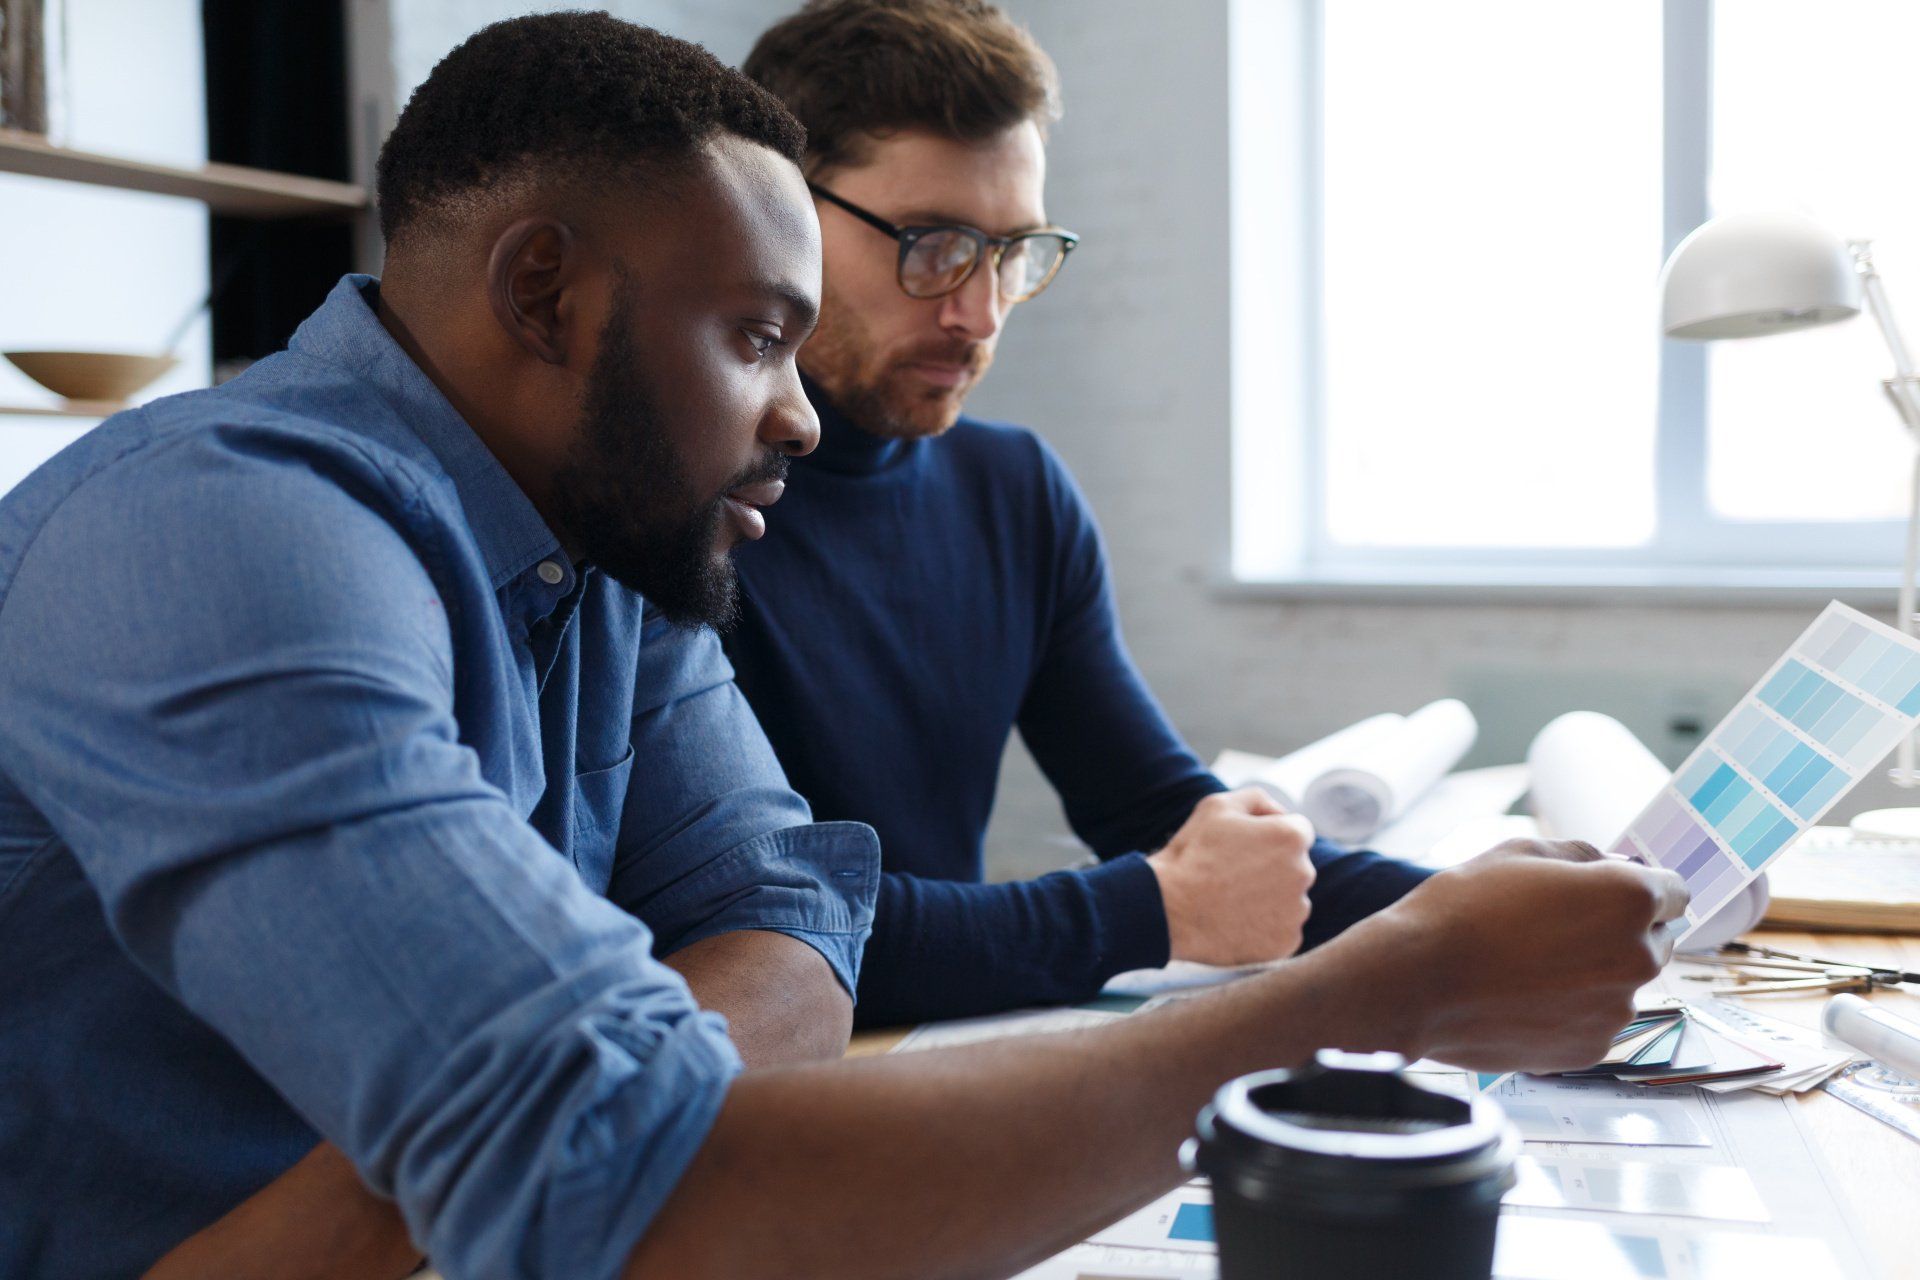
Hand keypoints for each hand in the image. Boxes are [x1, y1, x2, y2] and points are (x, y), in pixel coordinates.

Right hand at [1146, 788, 1316, 965]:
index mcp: (1292, 837)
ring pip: (1290, 900)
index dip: (1269, 835)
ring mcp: (1296, 912)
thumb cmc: (1192, 853)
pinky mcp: (1285, 943)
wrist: (1168, 908)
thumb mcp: (1218, 805)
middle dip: (1272, 867)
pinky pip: (1281, 930)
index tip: (1243, 847)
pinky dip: (1264, 928)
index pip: (1297, 830)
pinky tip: (1235, 921)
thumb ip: (1258, 799)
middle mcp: (1304, 874)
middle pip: (1295, 866)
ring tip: (1231, 900)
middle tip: (1232, 874)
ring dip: (1270, 898)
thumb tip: (1280, 813)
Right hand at [1330, 839, 1687, 1072]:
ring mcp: (1616, 1010)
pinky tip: (1524, 997)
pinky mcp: (1591, 1049)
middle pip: (1653, 940)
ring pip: (1622, 983)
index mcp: (1629, 899)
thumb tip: (1618, 864)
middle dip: (1619, 930)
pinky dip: (1572, 1010)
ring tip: (1528, 965)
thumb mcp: (1518, 851)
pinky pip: (1596, 1021)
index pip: (1674, 891)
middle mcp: (1638, 958)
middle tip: (1555, 927)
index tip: (1605, 893)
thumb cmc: (1462, 909)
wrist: (1415, 983)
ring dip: (1593, 972)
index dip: (1638, 886)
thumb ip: (1583, 854)